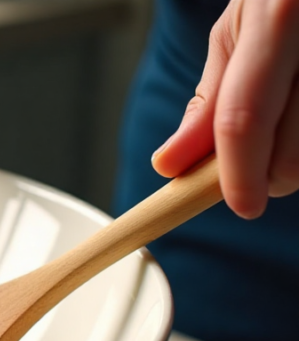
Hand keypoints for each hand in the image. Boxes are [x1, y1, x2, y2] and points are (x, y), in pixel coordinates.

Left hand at [151, 0, 298, 218]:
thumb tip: (170, 165)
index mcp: (280, 18)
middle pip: (291, 154)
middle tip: (255, 162)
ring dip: (294, 158)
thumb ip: (208, 101)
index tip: (241, 206)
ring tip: (285, 120)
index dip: (236, 175)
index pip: (244, 119)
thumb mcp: (237, 31)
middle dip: (267, 176)